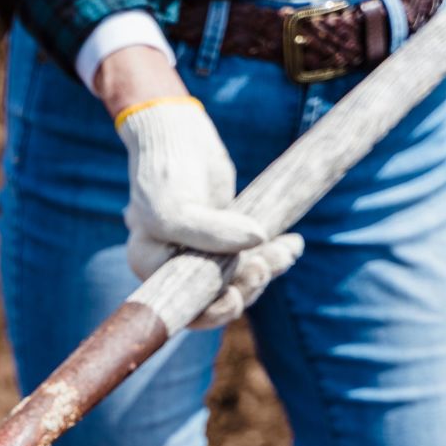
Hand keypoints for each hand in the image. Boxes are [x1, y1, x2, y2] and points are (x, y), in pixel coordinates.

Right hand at [97, 49, 302, 327]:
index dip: (212, 313)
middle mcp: (175, 267)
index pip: (183, 309)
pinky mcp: (227, 238)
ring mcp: (203, 254)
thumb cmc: (165, 171)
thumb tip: (258, 242)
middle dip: (245, 287)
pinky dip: (275, 254)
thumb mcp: (176, 207)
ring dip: (266, 269)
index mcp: (152, 268)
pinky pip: (252, 257)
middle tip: (264, 266)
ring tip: (287, 251)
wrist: (177, 133)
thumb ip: (211, 232)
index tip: (236, 298)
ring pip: (239, 279)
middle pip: (215, 298)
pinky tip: (293, 244)